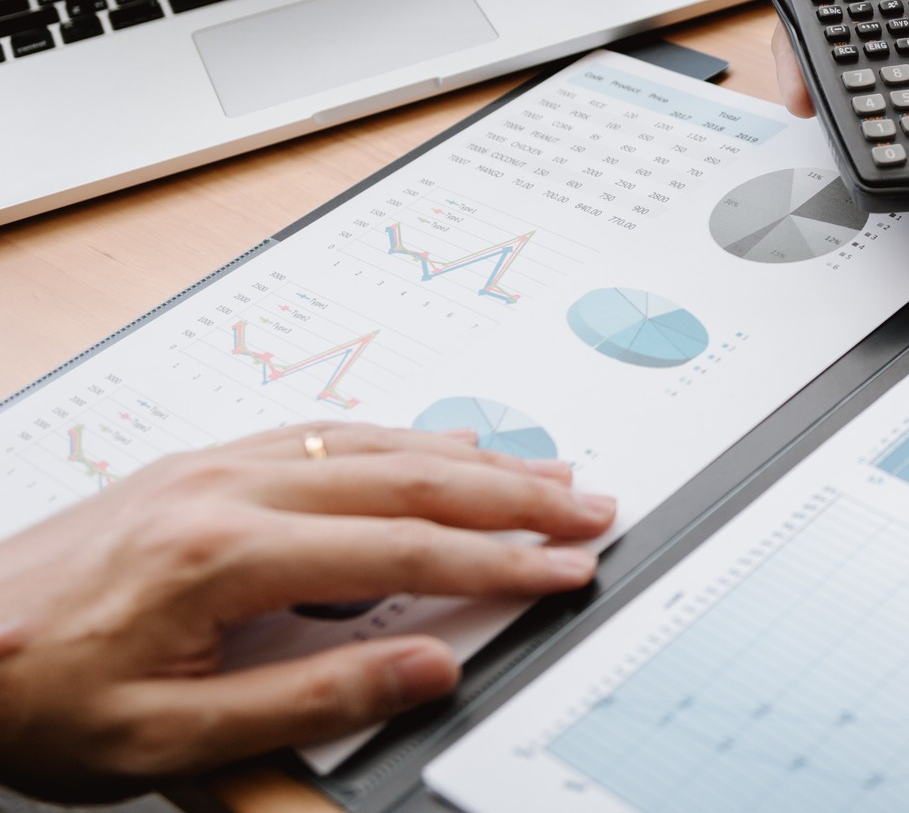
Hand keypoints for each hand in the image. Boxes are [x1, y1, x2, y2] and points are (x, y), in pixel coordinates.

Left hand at [0, 423, 615, 800]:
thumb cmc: (33, 698)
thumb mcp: (166, 739)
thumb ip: (310, 700)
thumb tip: (427, 666)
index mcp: (225, 552)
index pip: (405, 548)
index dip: (501, 561)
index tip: (567, 568)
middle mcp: (227, 487)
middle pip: (408, 474)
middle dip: (513, 491)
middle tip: (588, 504)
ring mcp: (213, 465)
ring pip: (374, 441)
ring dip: (471, 454)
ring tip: (543, 469)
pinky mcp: (199, 466)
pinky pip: (326, 433)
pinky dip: (401, 437)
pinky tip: (435, 443)